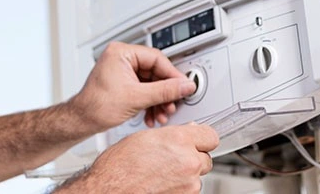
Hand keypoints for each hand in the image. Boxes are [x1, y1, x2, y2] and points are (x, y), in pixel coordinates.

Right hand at [64, 124, 218, 193]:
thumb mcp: (145, 137)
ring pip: (198, 176)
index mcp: (179, 141)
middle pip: (206, 157)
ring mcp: (189, 184)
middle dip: (193, 156)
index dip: (202, 137)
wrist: (108, 190)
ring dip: (186, 174)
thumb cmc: (119, 166)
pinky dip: (180, 187)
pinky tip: (161, 183)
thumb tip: (186, 133)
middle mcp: (188, 162)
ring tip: (162, 173)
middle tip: (174, 158)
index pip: (210, 135)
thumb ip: (172, 135)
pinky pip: (190, 190)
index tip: (199, 139)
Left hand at [68, 42, 195, 130]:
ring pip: (151, 83)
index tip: (184, 86)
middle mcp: (122, 58)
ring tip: (162, 114)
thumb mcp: (137, 98)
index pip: (157, 59)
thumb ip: (165, 91)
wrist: (81, 121)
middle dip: (165, 92)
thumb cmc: (96, 106)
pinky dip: (150, 103)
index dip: (173, 75)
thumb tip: (185, 86)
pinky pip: (144, 89)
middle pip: (155, 72)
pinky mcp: (123, 83)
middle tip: (173, 104)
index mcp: (121, 52)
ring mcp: (122, 70)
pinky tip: (153, 115)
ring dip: (159, 100)